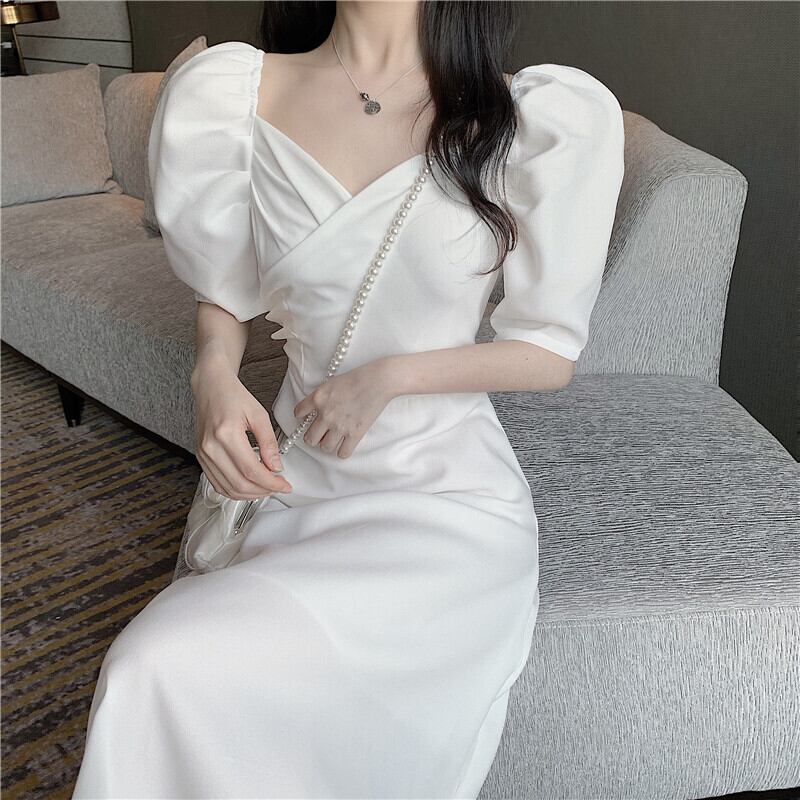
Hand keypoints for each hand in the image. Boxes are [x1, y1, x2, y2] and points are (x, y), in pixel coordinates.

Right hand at [193, 362, 292, 499]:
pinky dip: (235, 490)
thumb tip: (276, 467)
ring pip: (228, 488)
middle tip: (279, 487)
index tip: (285, 485)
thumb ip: (269, 443)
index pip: (251, 471)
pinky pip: (218, 483)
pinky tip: (250, 485)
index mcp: (226, 434)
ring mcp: (203, 454)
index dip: (271, 483)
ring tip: (266, 487)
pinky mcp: (201, 458)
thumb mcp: (259, 414)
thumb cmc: (233, 396)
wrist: (211, 387)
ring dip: (250, 494)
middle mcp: (210, 447)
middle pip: (239, 484)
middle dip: (264, 490)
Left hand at [293, 359, 395, 458]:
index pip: (298, 413)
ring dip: (328, 445)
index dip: (301, 417)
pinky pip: (342, 453)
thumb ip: (321, 397)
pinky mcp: (355, 434)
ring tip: (334, 439)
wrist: (379, 380)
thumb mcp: (332, 383)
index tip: (307, 419)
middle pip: (309, 438)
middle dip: (314, 437)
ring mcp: (340, 425)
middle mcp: (326, 414)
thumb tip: (315, 411)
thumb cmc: (358, 377)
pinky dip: (343, 451)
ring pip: (324, 447)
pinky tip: (345, 444)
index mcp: (318, 398)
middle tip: (320, 434)